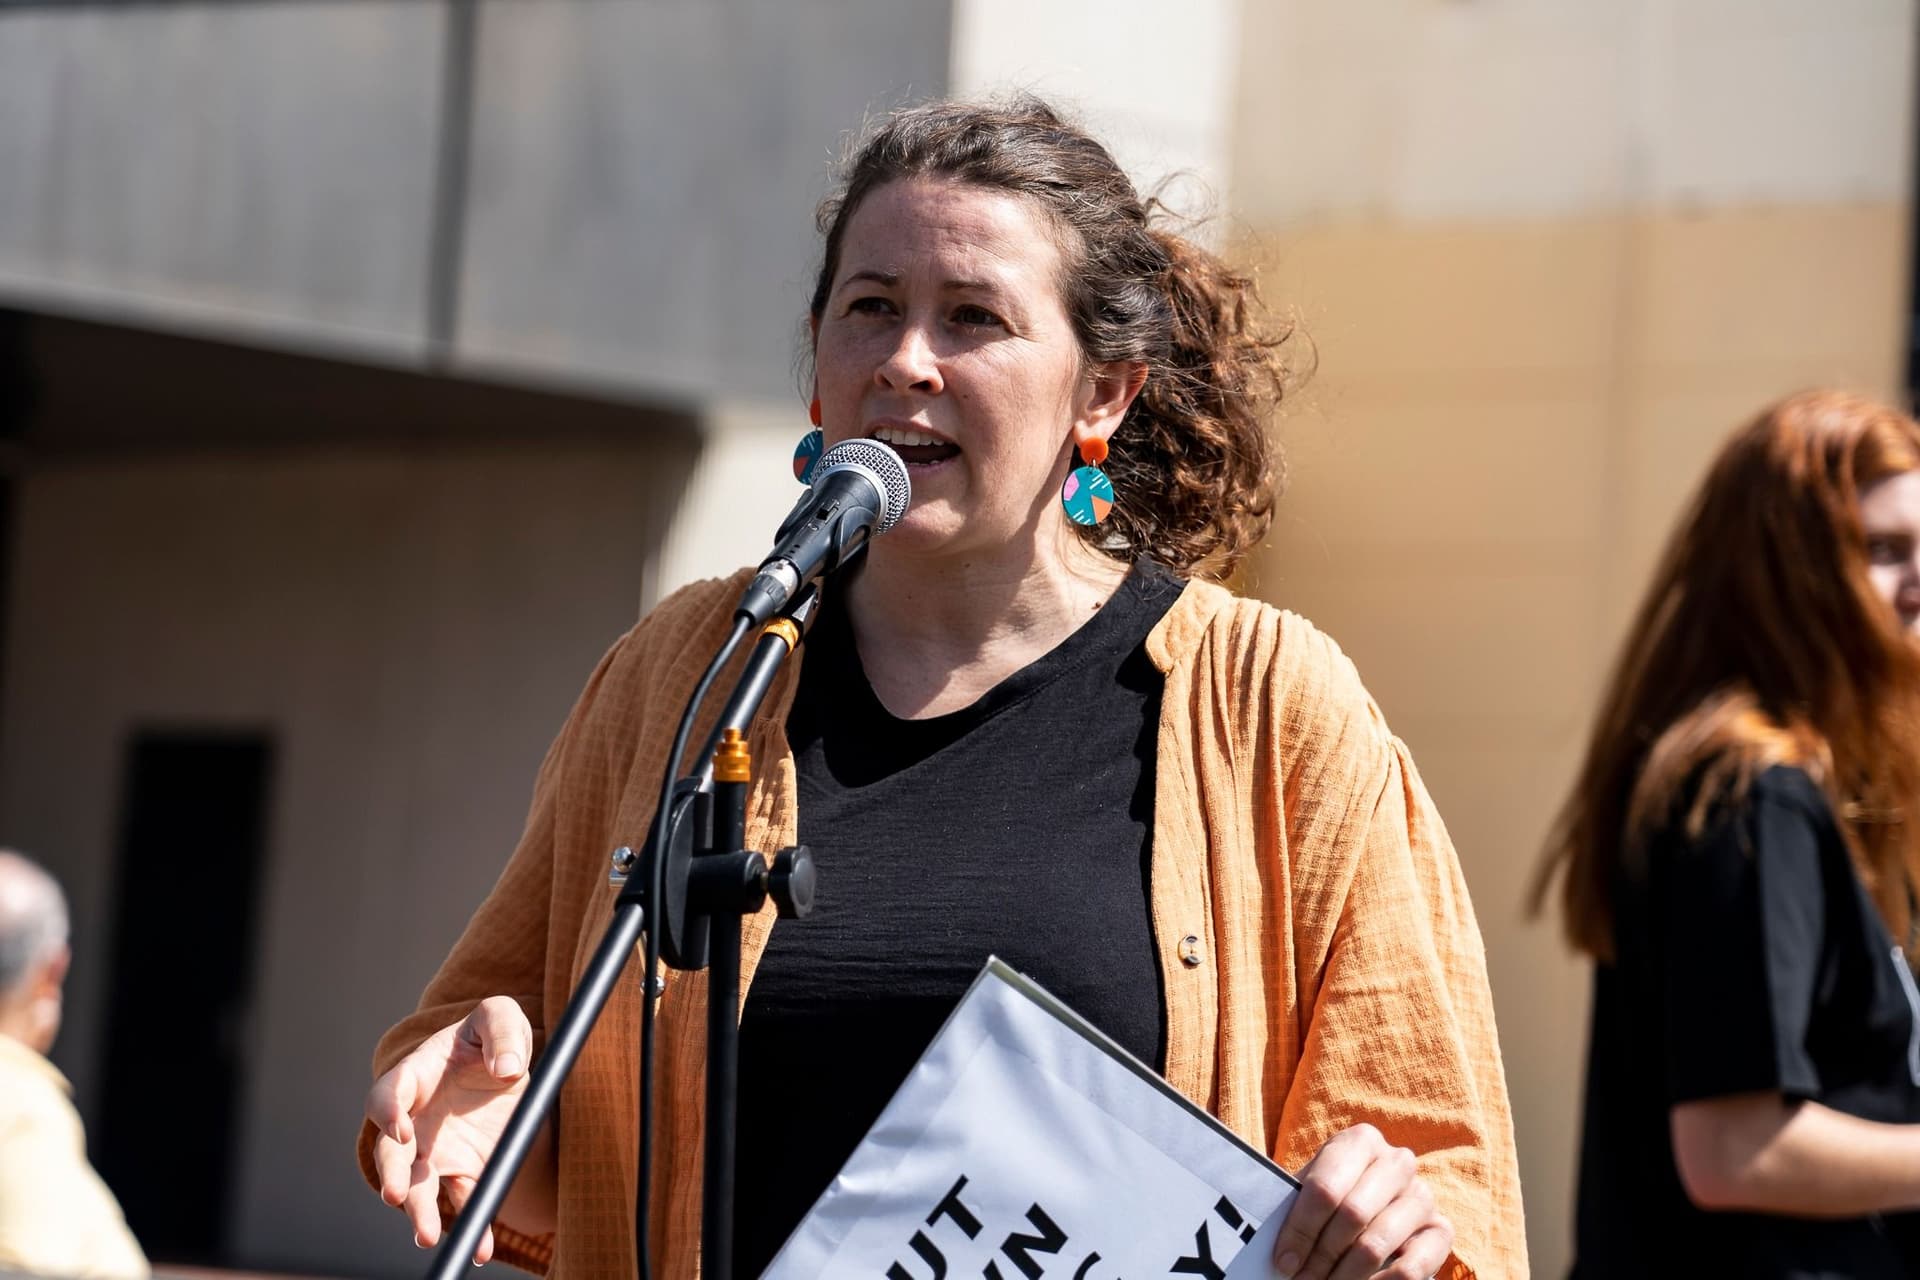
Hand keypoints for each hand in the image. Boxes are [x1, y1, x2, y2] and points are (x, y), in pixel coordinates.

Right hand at [365, 997, 535, 1262]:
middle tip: (395, 1195)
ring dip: (419, 1212)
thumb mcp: (498, 1017)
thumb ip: (501, 1031)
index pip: (390, 1093)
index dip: (388, 1111)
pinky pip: (462, 1202)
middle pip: (392, 1152)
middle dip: (391, 1174)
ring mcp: (433, 1151)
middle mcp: (415, 1120)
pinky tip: (482, 1248)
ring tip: (427, 1235)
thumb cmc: (490, 1037)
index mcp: (416, 1075)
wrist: (505, 1069)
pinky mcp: (460, 1172)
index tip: (401, 1127)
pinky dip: (472, 1225)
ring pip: (418, 1186)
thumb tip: (509, 1069)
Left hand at [1271, 1124, 1451, 1279]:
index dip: (1300, 1230)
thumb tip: (1277, 1250)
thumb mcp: (1308, 1194)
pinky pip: (1411, 1268)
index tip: (1283, 1261)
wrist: (1367, 1214)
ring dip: (1344, 1275)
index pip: (1325, 1189)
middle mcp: (1398, 1161)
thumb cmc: (1327, 1204)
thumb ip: (1292, 1206)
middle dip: (1319, 1256)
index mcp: (1361, 1141)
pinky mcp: (1442, 1230)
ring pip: (1377, 1243)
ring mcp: (1423, 1195)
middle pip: (1351, 1215)